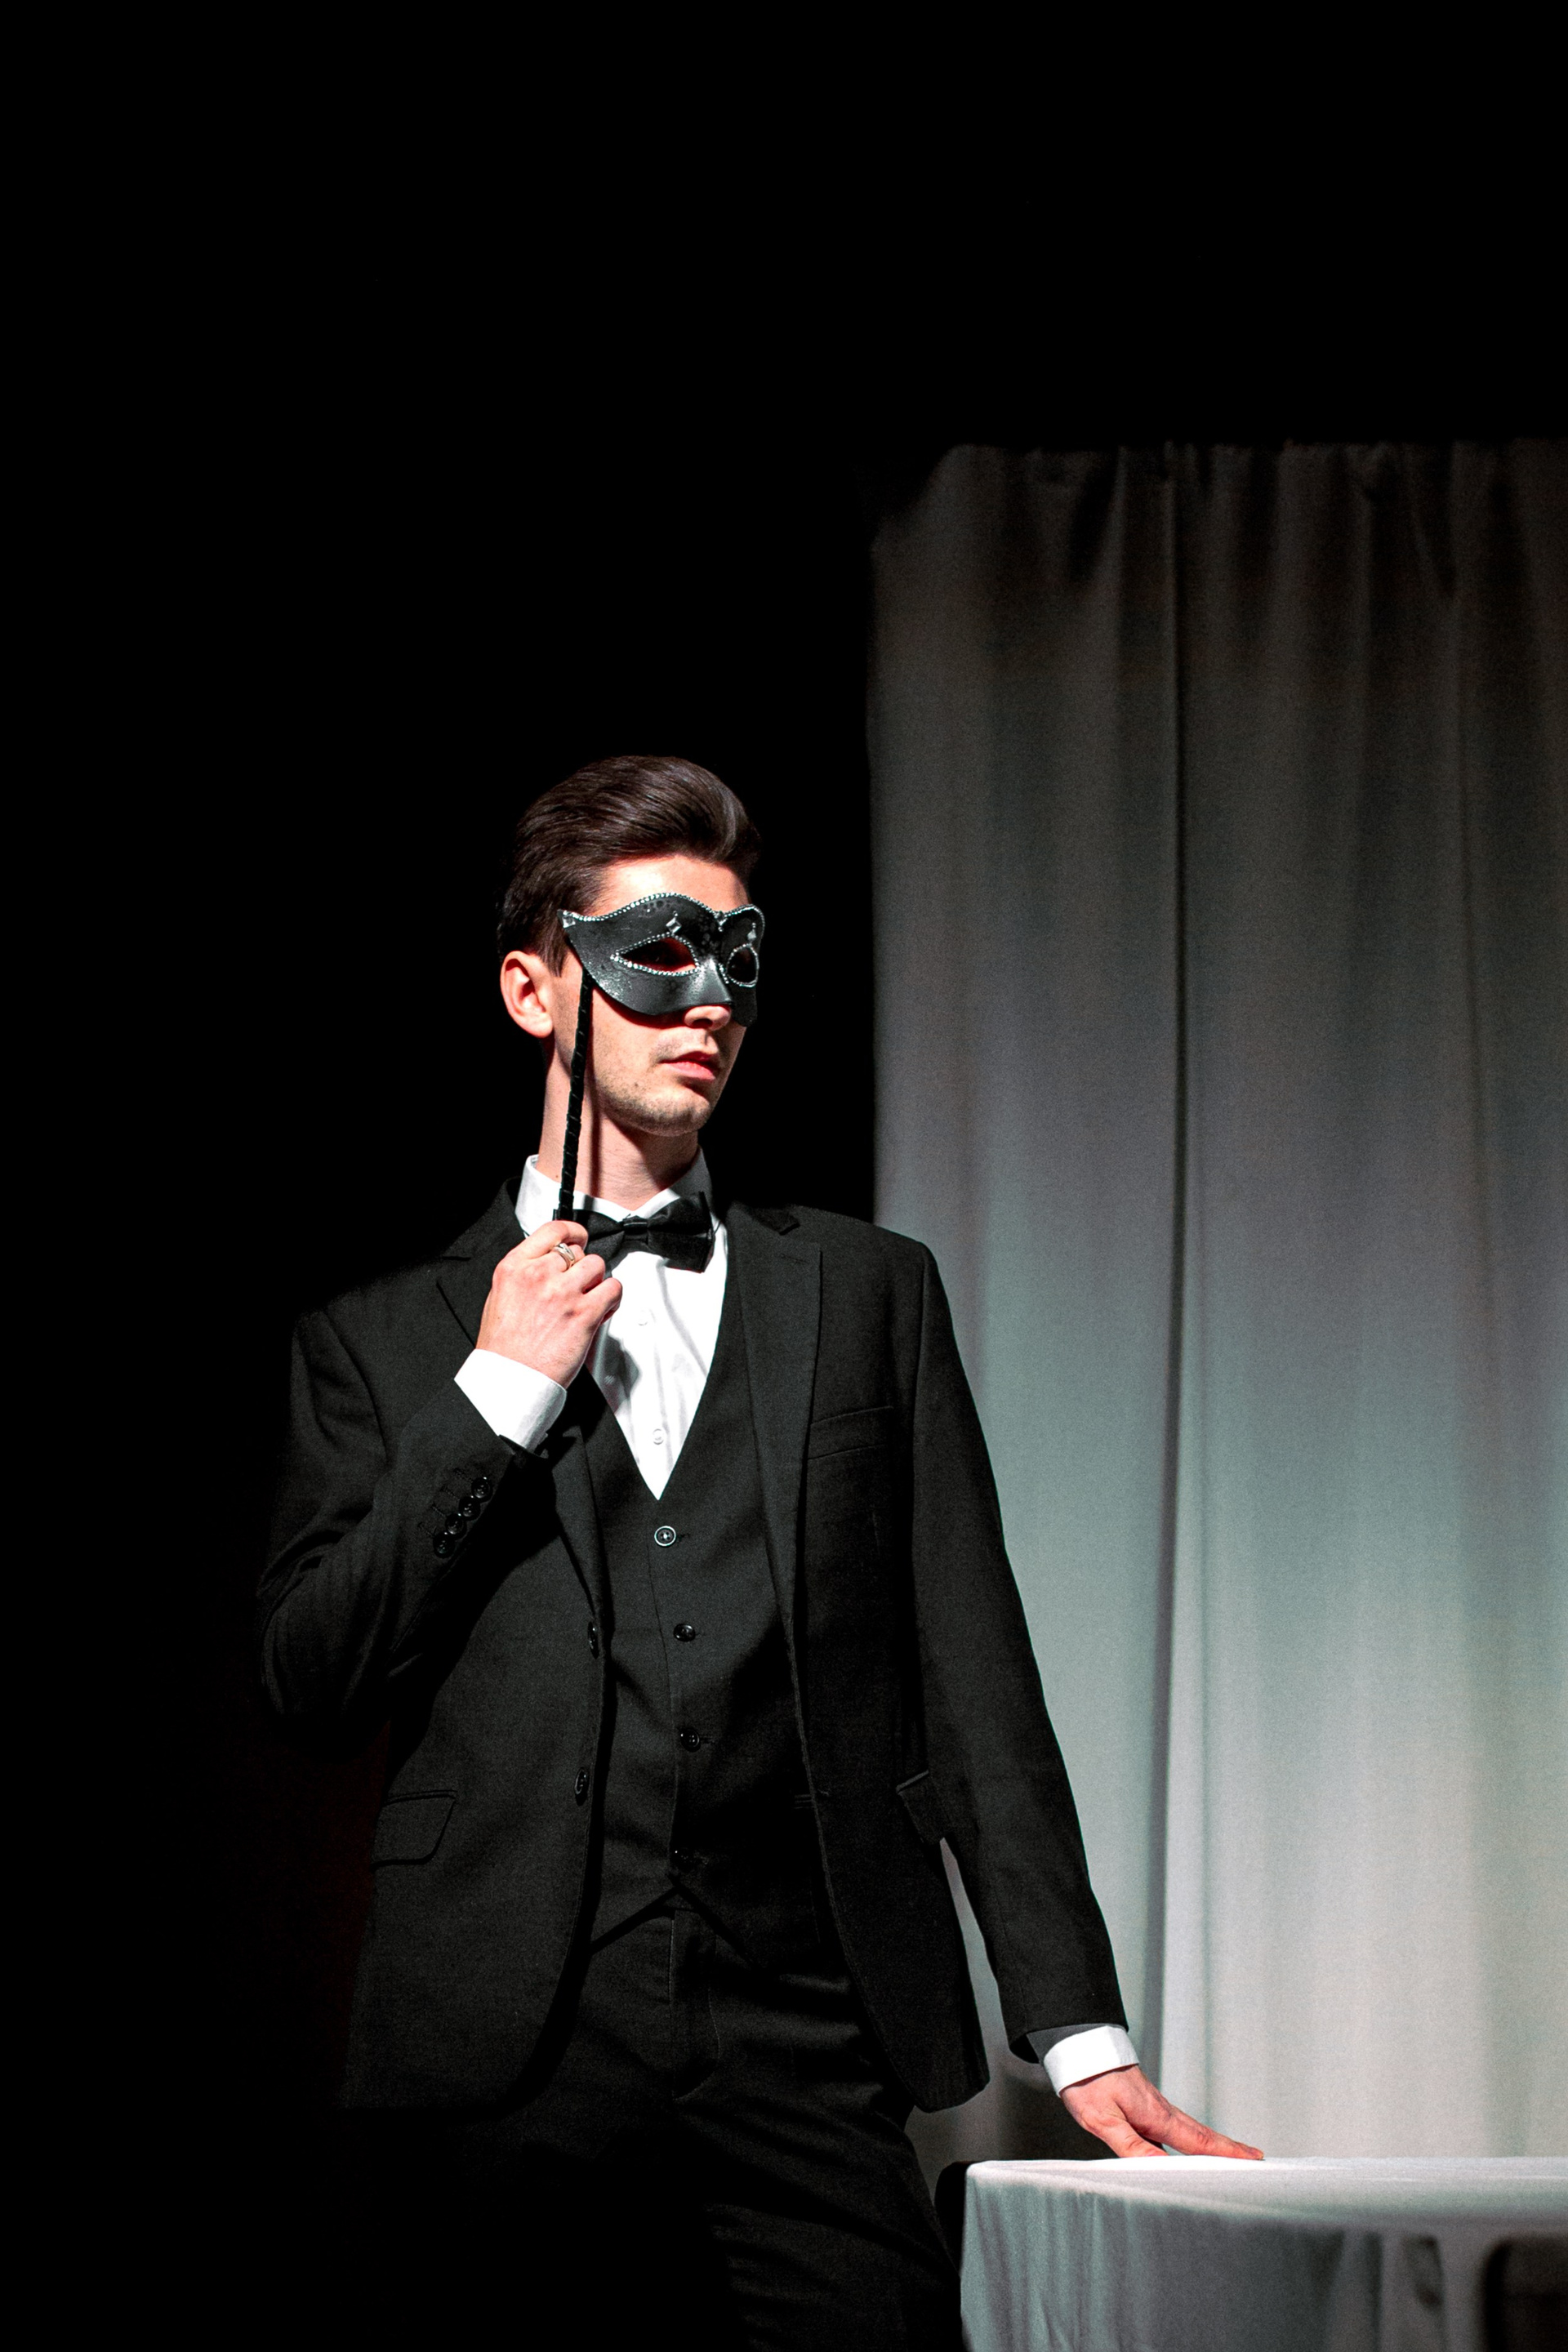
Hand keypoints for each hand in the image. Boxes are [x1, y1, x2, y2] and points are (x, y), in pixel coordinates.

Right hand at [475, 1222, 622, 1390]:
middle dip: (580, 1269)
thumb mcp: (499, 1298)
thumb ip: (522, 1275)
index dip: (572, 1231)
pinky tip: (601, 1310)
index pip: (553, 1230)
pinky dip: (613, 1298)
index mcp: (514, 1268)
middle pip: (577, 1251)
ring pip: (597, 1265)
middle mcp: (538, 1275)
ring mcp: (563, 1293)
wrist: (510, 1379)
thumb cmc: (503, 1349)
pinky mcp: (584, 1313)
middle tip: (576, 1289)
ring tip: (588, 1300)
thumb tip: (544, 1264)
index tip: (579, 1237)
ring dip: (597, 1282)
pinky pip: (613, 1288)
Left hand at [1059, 2065, 1262, 2158]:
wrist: (1078, 2047)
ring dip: (1212, 2144)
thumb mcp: (1103, 2118)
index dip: (1226, 2153)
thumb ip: (1131, 2145)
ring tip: (1231, 2156)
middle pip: (1202, 2135)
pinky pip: (1173, 2129)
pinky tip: (1186, 2150)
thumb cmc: (1088, 2079)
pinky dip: (1189, 2140)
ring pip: (1189, 2131)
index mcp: (1156, 2116)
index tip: (1253, 2160)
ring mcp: (1153, 2108)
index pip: (1198, 2141)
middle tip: (1256, 2158)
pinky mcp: (1142, 2106)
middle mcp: (1160, 2112)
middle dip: (1229, 2148)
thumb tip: (1159, 2169)